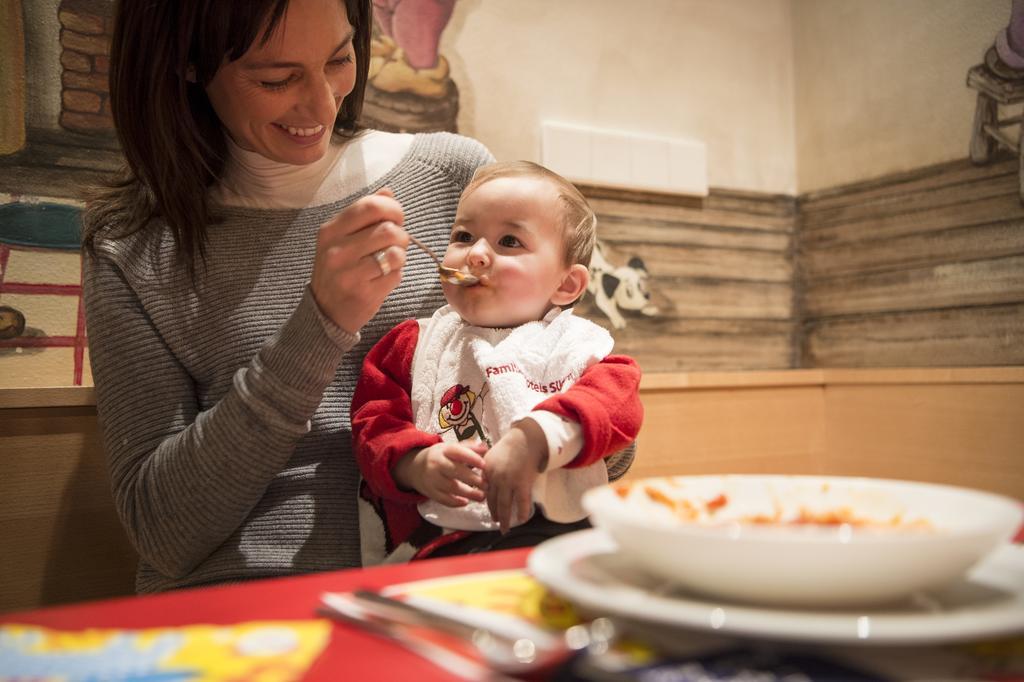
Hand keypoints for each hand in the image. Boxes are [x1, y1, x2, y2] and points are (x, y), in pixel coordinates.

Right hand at [310, 188, 409, 333]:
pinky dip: (398, 274)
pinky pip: (396, 274)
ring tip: (393, 259)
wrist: (326, 311)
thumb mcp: (343, 238)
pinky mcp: (363, 293)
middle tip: (397, 243)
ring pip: (395, 252)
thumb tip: (388, 192)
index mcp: (331, 230)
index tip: (397, 218)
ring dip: (401, 255)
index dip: (393, 208)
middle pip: (388, 229)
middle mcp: (336, 250)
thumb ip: (364, 214)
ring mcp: (348, 272)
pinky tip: (386, 276)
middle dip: (401, 234)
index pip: (370, 206)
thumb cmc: (340, 269)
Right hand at [394, 442, 486, 506]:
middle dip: (472, 479)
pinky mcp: (430, 492)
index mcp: (445, 450)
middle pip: (455, 471)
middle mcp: (437, 463)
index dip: (471, 458)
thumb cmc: (441, 457)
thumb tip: (486, 449)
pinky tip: (466, 502)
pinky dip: (455, 502)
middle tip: (487, 485)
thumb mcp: (453, 448)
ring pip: (451, 487)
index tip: (484, 465)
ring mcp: (432, 478)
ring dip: (468, 493)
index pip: (458, 452)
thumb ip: (470, 449)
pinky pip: (443, 499)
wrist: (415, 467)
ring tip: (482, 496)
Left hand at [484, 419, 546, 532]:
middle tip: (496, 523)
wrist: (526, 438)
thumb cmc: (511, 445)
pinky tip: (522, 519)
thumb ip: (486, 468)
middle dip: (494, 514)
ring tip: (505, 528)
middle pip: (493, 501)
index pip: (485, 491)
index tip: (490, 511)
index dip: (488, 503)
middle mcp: (495, 478)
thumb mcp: (491, 455)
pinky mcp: (522, 483)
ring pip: (504, 505)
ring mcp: (508, 482)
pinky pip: (521, 502)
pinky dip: (521, 512)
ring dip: (505, 519)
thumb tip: (483, 481)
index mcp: (486, 471)